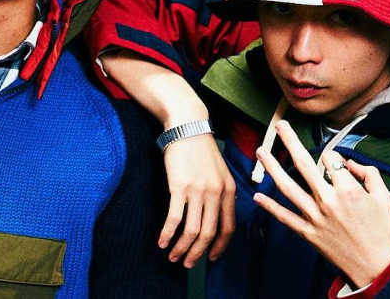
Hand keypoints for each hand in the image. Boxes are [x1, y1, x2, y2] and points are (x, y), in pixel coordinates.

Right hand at [160, 133, 235, 266]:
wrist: (187, 126)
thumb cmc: (199, 148)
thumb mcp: (219, 170)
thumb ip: (220, 192)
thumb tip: (215, 214)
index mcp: (229, 191)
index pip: (228, 228)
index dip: (219, 246)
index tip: (211, 257)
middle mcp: (216, 193)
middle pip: (208, 233)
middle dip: (197, 253)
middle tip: (187, 264)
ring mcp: (198, 191)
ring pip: (192, 230)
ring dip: (182, 248)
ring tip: (172, 257)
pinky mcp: (179, 187)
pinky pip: (174, 218)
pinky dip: (167, 233)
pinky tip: (161, 241)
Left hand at [254, 120, 389, 288]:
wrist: (378, 266)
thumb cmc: (382, 232)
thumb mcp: (385, 198)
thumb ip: (369, 174)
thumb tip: (349, 163)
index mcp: (348, 191)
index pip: (330, 159)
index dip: (332, 156)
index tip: (334, 161)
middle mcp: (328, 201)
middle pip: (303, 164)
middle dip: (290, 141)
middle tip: (280, 125)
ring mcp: (314, 216)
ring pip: (287, 187)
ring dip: (272, 167)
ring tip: (260, 151)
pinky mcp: (307, 232)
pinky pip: (284, 217)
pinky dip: (269, 206)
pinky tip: (257, 195)